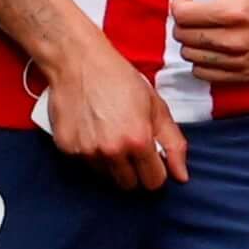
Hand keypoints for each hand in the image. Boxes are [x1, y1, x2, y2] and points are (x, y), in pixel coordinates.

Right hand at [41, 34, 188, 191]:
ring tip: (111, 134)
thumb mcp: (156, 106)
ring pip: (107, 176)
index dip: (157, 172)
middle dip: (135, 171)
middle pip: (129, 185)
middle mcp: (112, 151)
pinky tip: (93, 131)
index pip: (154, 182)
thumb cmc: (120, 80)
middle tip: (131, 147)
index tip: (153, 160)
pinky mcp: (67, 149)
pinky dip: (91, 153)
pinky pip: (85, 164)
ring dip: (112, 164)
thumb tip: (181, 176)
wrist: (78, 63)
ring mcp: (86, 152)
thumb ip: (173, 144)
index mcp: (138, 141)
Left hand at [168, 0, 248, 91]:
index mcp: (234, 11)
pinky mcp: (245, 71)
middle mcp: (237, 39)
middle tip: (194, 13)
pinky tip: (210, 46)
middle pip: (185, 37)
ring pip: (191, 56)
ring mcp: (241, 58)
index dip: (179, 4)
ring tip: (203, 28)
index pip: (184, 16)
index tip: (186, 0)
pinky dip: (201, 61)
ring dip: (191, 42)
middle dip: (183, 23)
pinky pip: (205, 74)